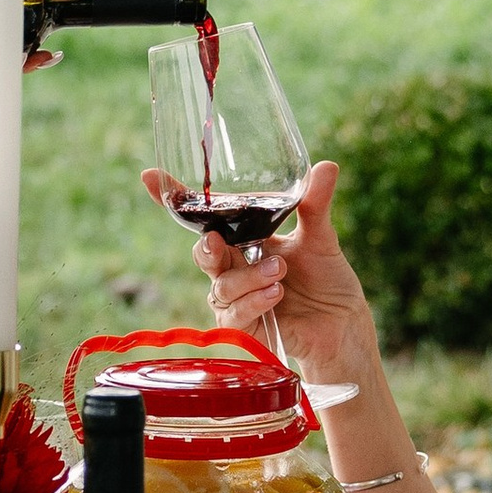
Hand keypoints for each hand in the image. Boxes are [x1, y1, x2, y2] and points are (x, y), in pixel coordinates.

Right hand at [146, 156, 377, 391]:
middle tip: (216, 239)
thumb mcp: (320, 238)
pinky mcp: (242, 326)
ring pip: (221, 285)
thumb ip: (315, 205)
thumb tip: (326, 166)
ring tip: (279, 271)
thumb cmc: (326, 280)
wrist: (343, 325)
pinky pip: (232, 314)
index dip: (174, 198)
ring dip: (248, 276)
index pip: (206, 217)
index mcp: (245, 237)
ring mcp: (235, 297)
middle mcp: (234, 265)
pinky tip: (275, 294)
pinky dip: (252, 301)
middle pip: (203, 252)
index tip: (149, 176)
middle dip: (206, 246)